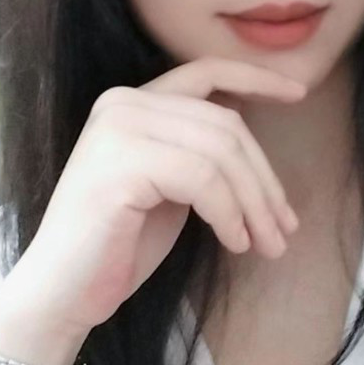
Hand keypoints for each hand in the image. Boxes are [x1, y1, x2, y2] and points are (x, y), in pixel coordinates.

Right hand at [4, 58, 306, 337]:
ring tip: (268, 244)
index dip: (256, 79)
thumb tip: (257, 152)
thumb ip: (200, 155)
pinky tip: (234, 243)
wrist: (65, 291)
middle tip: (285, 228)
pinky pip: (204, 181)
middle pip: (226, 126)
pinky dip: (230, 215)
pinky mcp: (122, 166)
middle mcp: (122, 104)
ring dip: (255, 204)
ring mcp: (119, 130)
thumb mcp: (170, 187)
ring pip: (221, 154)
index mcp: (132, 103)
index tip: (298, 94)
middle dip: (265, 180)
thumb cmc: (119, 245)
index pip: (206, 73)